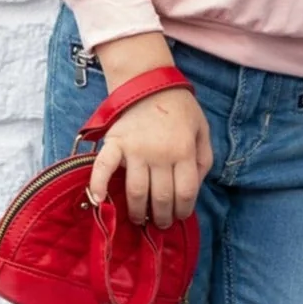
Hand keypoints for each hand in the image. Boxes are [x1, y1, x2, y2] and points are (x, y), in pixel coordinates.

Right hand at [87, 47, 211, 225]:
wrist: (149, 81)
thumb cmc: (179, 108)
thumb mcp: (202, 130)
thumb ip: (203, 159)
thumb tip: (194, 188)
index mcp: (184, 150)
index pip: (185, 193)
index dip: (183, 211)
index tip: (180, 216)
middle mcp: (160, 154)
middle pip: (161, 197)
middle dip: (162, 217)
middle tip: (160, 223)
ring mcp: (135, 149)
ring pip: (136, 191)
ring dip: (138, 211)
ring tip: (140, 219)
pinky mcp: (115, 143)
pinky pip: (104, 167)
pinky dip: (99, 185)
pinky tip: (99, 201)